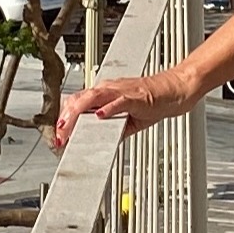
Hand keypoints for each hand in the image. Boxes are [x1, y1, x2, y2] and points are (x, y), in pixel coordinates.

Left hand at [54, 69, 194, 148]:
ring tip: (69, 128)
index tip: (59, 135)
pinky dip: (108, 109)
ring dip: (78, 113)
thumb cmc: (154, 101)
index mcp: (106, 94)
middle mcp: (110, 90)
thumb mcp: (129, 119)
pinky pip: (118, 101)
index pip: (78, 103)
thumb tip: (100, 142)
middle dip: (66, 118)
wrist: (174, 91)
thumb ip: (113, 128)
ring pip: (93, 98)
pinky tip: (100, 117)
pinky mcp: (135, 96)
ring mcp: (121, 92)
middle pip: (80, 100)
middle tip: (59, 136)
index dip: (65, 118)